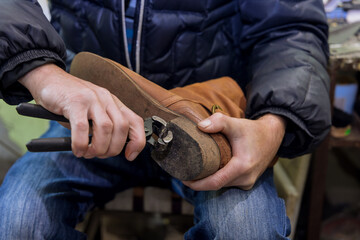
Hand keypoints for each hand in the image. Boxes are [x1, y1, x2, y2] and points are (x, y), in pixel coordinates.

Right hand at [19, 64, 145, 159]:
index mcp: (114, 102)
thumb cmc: (70, 100)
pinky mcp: (75, 101)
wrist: (47, 78)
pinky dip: (81, 144)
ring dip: (98, 148)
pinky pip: (82, 128)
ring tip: (88, 153)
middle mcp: (106, 99)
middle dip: (113, 148)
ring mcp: (92, 98)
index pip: (135, 122)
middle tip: (100, 154)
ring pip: (105, 128)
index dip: (137, 141)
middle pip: (122, 127)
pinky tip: (78, 149)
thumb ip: (103, 126)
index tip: (130, 155)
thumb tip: (110, 150)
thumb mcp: (93, 112)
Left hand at [183, 113, 285, 190]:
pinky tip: (207, 172)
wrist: (272, 136)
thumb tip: (200, 126)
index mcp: (242, 167)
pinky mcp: (247, 182)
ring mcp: (248, 182)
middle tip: (183, 173)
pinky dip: (217, 179)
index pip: (215, 182)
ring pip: (222, 185)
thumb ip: (218, 122)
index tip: (183, 179)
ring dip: (208, 180)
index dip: (197, 184)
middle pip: (216, 185)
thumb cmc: (252, 130)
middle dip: (199, 182)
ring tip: (193, 171)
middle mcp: (246, 178)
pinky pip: (228, 183)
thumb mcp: (235, 123)